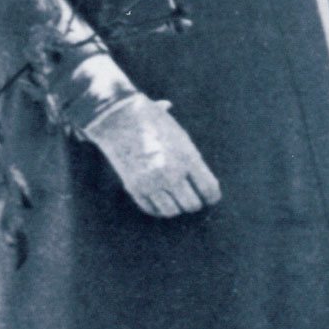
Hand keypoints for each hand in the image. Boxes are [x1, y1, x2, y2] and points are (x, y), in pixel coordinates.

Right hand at [83, 93, 221, 216]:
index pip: (209, 190)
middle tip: (193, 200)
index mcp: (188, 158)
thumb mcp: (178, 133)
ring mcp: (153, 183)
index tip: (210, 197)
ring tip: (176, 200)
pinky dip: (157, 208)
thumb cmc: (152, 120)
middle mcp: (172, 174)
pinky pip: (151, 209)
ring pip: (171, 211)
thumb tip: (199, 143)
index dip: (211, 197)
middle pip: (192, 205)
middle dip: (194, 203)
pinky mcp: (135, 187)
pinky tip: (160, 201)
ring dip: (175, 207)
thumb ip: (190, 152)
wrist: (117, 116)